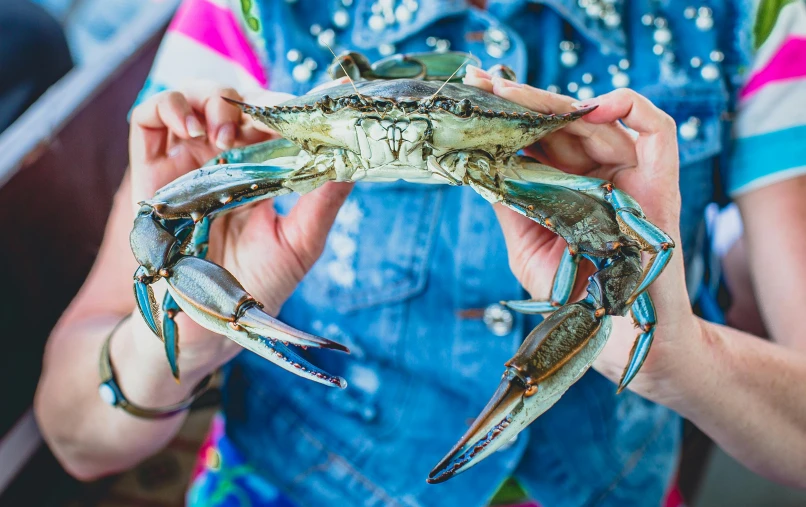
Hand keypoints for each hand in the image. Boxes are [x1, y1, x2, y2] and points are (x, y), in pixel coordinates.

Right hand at [128, 83, 352, 378]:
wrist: (209, 321)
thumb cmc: (258, 284)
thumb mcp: (301, 244)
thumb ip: (323, 202)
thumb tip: (354, 163)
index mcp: (262, 170)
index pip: (279, 121)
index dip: (295, 106)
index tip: (322, 98)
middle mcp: (225, 157)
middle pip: (239, 102)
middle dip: (255, 102)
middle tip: (268, 118)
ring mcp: (188, 158)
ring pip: (196, 97)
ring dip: (214, 101)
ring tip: (225, 134)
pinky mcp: (150, 167)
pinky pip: (149, 117)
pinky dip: (170, 106)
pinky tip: (193, 129)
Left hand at [464, 67, 699, 398]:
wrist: (618, 338)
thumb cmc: (573, 297)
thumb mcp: (528, 247)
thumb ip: (511, 205)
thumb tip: (480, 163)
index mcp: (571, 185)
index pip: (541, 138)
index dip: (511, 115)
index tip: (475, 95)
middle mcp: (601, 174)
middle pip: (564, 122)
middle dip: (522, 100)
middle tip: (483, 82)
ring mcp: (632, 176)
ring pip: (598, 120)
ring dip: (555, 101)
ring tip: (511, 91)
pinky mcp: (662, 184)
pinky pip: (658, 131)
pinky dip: (632, 108)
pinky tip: (593, 104)